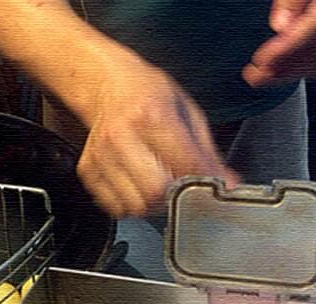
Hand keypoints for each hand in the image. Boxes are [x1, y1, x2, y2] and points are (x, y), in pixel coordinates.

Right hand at [77, 51, 236, 217]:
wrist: (106, 85)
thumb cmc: (147, 94)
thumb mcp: (186, 111)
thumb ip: (206, 151)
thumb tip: (227, 182)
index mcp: (150, 115)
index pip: (184, 164)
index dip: (205, 181)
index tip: (216, 188)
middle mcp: (120, 137)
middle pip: (155, 191)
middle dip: (176, 198)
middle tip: (183, 189)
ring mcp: (100, 156)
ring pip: (134, 205)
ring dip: (154, 205)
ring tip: (161, 188)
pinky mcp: (88, 170)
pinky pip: (115, 207)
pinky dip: (131, 205)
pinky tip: (138, 188)